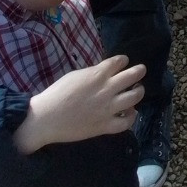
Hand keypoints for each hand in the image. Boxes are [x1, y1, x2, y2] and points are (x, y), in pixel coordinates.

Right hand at [13, 55, 145, 153]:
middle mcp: (107, 89)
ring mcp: (108, 108)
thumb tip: (104, 73)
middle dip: (139, 71)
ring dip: (139, 91)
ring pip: (134, 97)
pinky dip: (132, 117)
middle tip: (140, 71)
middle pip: (132, 75)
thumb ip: (93, 73)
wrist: (46, 118)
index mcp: (98, 74)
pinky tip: (131, 112)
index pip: (119, 61)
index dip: (123, 60)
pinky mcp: (105, 125)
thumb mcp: (76, 75)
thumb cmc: (57, 94)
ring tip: (137, 90)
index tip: (124, 62)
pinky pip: (126, 122)